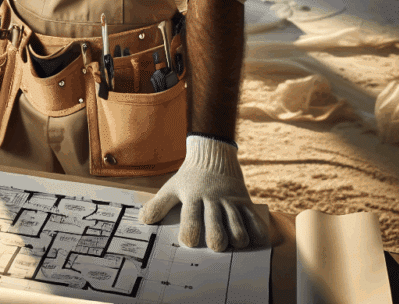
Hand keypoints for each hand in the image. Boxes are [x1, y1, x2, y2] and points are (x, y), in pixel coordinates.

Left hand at [138, 134, 267, 251]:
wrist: (212, 153)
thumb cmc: (189, 176)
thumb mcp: (172, 187)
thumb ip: (158, 205)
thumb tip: (143, 221)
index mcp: (192, 197)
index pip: (190, 220)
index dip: (189, 236)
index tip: (188, 242)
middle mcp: (212, 200)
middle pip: (217, 229)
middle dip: (216, 242)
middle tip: (215, 245)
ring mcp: (230, 201)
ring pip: (238, 229)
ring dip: (236, 241)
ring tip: (232, 241)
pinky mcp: (244, 201)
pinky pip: (254, 221)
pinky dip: (255, 234)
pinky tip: (251, 239)